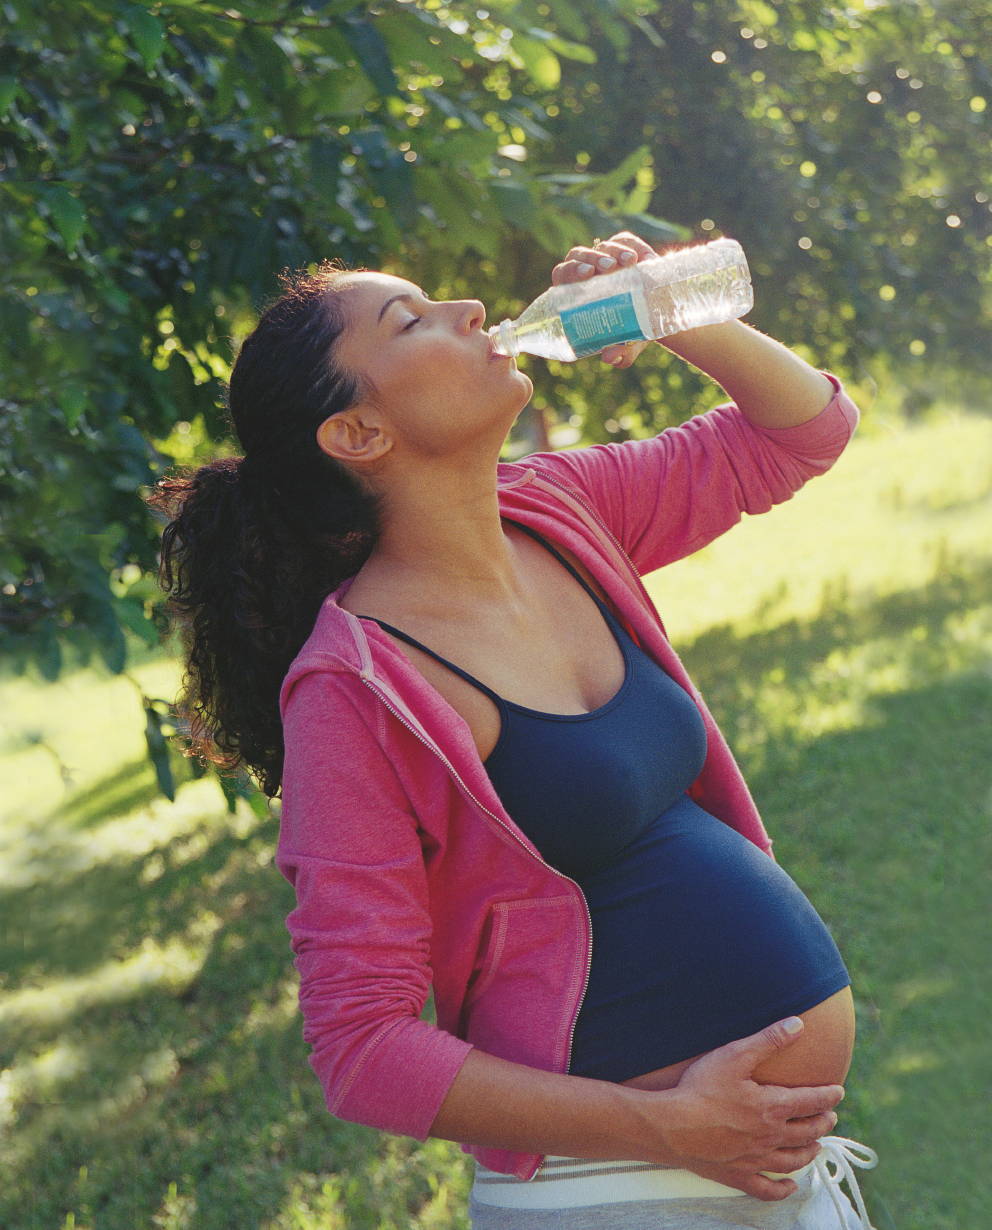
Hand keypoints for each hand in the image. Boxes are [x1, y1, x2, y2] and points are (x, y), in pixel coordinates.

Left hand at [550, 230, 657, 367]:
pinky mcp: (626, 248)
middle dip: (592, 259)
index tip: (586, 275)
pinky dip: (634, 246)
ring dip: (614, 251)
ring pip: (602, 246)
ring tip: (630, 263)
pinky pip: (625, 240)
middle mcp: (588, 272)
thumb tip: (609, 357)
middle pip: (578, 255)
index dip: (571, 271)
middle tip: (609, 268)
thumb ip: (620, 353)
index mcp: (576, 293)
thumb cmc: (634, 331)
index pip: (563, 275)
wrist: (658, 315)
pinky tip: (644, 258)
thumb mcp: (628, 344)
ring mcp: (606, 257)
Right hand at [654, 1018, 844, 1200]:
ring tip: (817, 1146)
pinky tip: (790, 1187)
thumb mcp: (735, 1055)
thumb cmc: (702, 1088)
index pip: (811, 1102)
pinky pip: (767, 1188)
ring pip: (793, 1160)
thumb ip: (768, 1040)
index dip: (828, 1096)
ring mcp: (755, 1159)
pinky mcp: (738, 1175)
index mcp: (772, 1107)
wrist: (673, 1126)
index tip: (838, 1092)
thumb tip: (799, 1024)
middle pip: (806, 1132)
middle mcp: (770, 1137)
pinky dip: (783, 1189)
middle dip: (822, 1123)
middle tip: (830, 1116)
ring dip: (809, 1152)